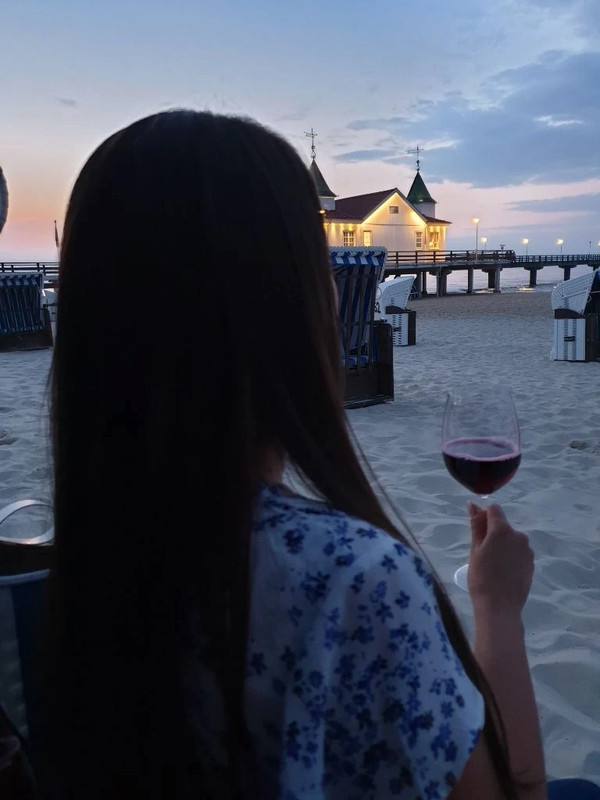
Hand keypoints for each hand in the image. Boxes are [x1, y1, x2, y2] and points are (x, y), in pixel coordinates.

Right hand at [467, 502, 533, 616]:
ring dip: (502, 545)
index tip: (476, 532)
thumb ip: (476, 526)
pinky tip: (503, 572)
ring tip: (492, 565)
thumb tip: (473, 504)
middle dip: (492, 533)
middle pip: (503, 525)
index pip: (494, 509)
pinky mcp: (531, 563)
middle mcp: (519, 536)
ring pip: (511, 539)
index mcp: (503, 530)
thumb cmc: (481, 578)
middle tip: (481, 553)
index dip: (483, 516)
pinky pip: (518, 552)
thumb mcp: (475, 550)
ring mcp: (527, 550)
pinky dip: (510, 556)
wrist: (500, 607)